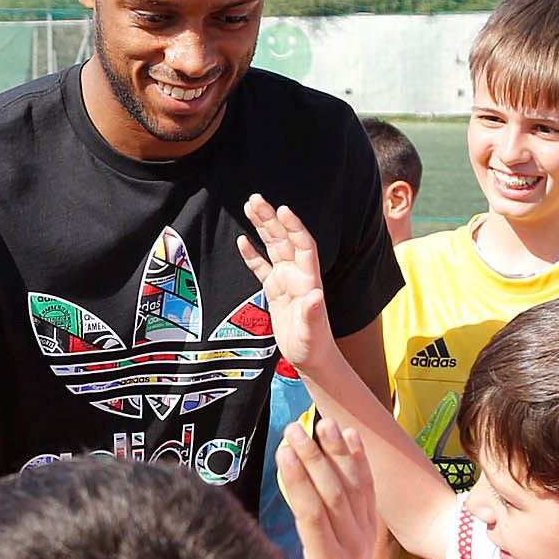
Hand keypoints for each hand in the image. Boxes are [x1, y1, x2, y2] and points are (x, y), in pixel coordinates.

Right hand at [237, 195, 336, 373]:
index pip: (303, 245)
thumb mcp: (312, 333)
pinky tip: (242, 239)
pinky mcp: (275, 291)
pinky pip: (262, 267)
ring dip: (262, 227)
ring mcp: (286, 281)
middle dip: (270, 218)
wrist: (312, 359)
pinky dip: (252, 254)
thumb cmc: (314, 347)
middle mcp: (298, 275)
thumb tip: (316, 295)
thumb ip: (313, 314)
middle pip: (284, 239)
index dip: (294, 227)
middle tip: (255, 198)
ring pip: (273, 247)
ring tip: (249, 206)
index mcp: (309, 280)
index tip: (282, 210)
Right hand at [278, 417, 385, 558]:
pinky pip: (368, 488)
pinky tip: (348, 435)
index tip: (281, 451)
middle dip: (313, 457)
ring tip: (322, 423)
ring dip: (337, 452)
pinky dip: (358, 460)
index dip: (297, 481)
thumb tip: (230, 552)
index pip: (312, 514)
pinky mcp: (371, 527)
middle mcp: (352, 547)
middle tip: (294, 428)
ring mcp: (365, 535)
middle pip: (333, 493)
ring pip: (354, 486)